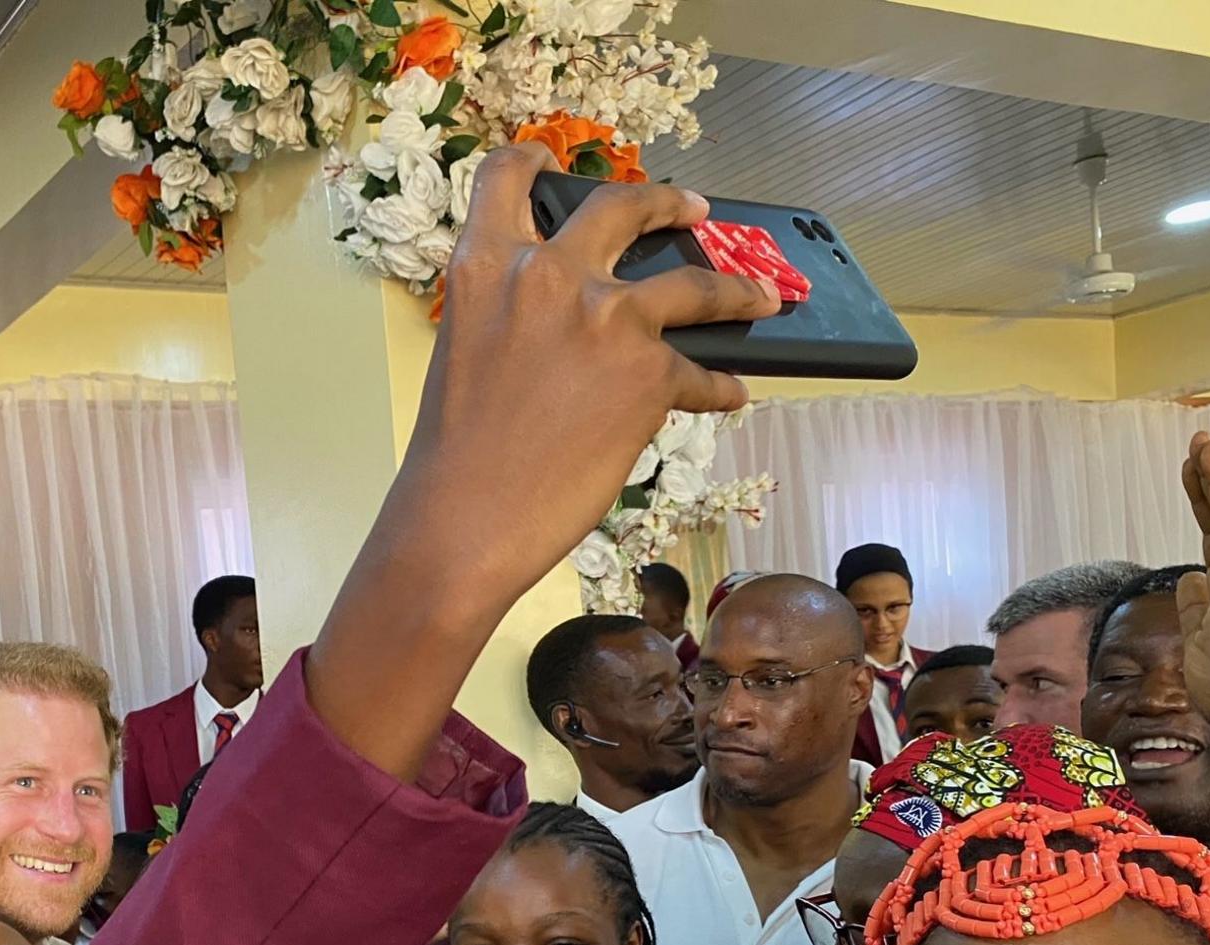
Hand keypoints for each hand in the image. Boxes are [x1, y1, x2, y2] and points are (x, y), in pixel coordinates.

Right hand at [308, 144, 780, 781]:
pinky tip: (730, 396)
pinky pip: (702, 374)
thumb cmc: (452, 457)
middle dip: (664, 201)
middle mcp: (550, 274)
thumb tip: (560, 321)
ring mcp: (606, 317)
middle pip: (622, 206)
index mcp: (487, 265)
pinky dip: (719, 388)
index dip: (530, 161)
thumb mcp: (465, 353)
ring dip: (734, 288)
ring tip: (757, 296)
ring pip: (695, 281)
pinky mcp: (651, 373)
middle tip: (690, 209)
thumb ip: (509, 314)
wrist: (464, 519)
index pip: (506, 177)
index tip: (549, 161)